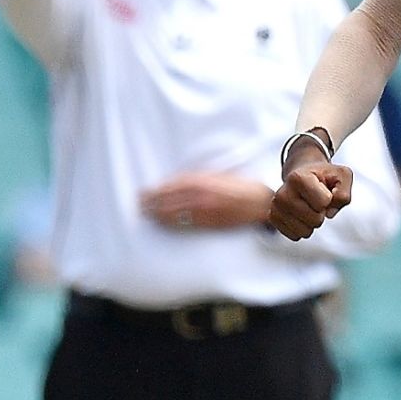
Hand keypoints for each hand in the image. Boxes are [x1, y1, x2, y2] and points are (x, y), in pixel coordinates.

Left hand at [141, 172, 273, 229]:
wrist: (260, 203)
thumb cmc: (242, 187)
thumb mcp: (221, 176)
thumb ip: (201, 178)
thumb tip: (179, 183)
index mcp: (205, 181)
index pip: (173, 186)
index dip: (157, 190)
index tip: (145, 191)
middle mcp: (202, 196)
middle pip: (170, 200)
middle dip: (152, 202)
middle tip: (139, 203)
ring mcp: (205, 211)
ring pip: (175, 213)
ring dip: (158, 213)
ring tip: (146, 213)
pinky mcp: (209, 223)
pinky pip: (185, 223)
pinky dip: (171, 222)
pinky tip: (163, 222)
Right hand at [269, 145, 353, 240]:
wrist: (302, 175)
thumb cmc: (324, 176)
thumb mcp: (342, 175)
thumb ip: (343, 193)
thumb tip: (329, 212)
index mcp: (298, 178)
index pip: (324, 202)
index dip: (330, 199)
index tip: (324, 189)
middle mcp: (282, 193)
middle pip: (315, 220)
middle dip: (322, 213)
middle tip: (317, 200)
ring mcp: (275, 208)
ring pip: (305, 231)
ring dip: (312, 222)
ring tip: (309, 206)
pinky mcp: (273, 219)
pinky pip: (295, 236)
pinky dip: (303, 229)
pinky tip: (301, 215)